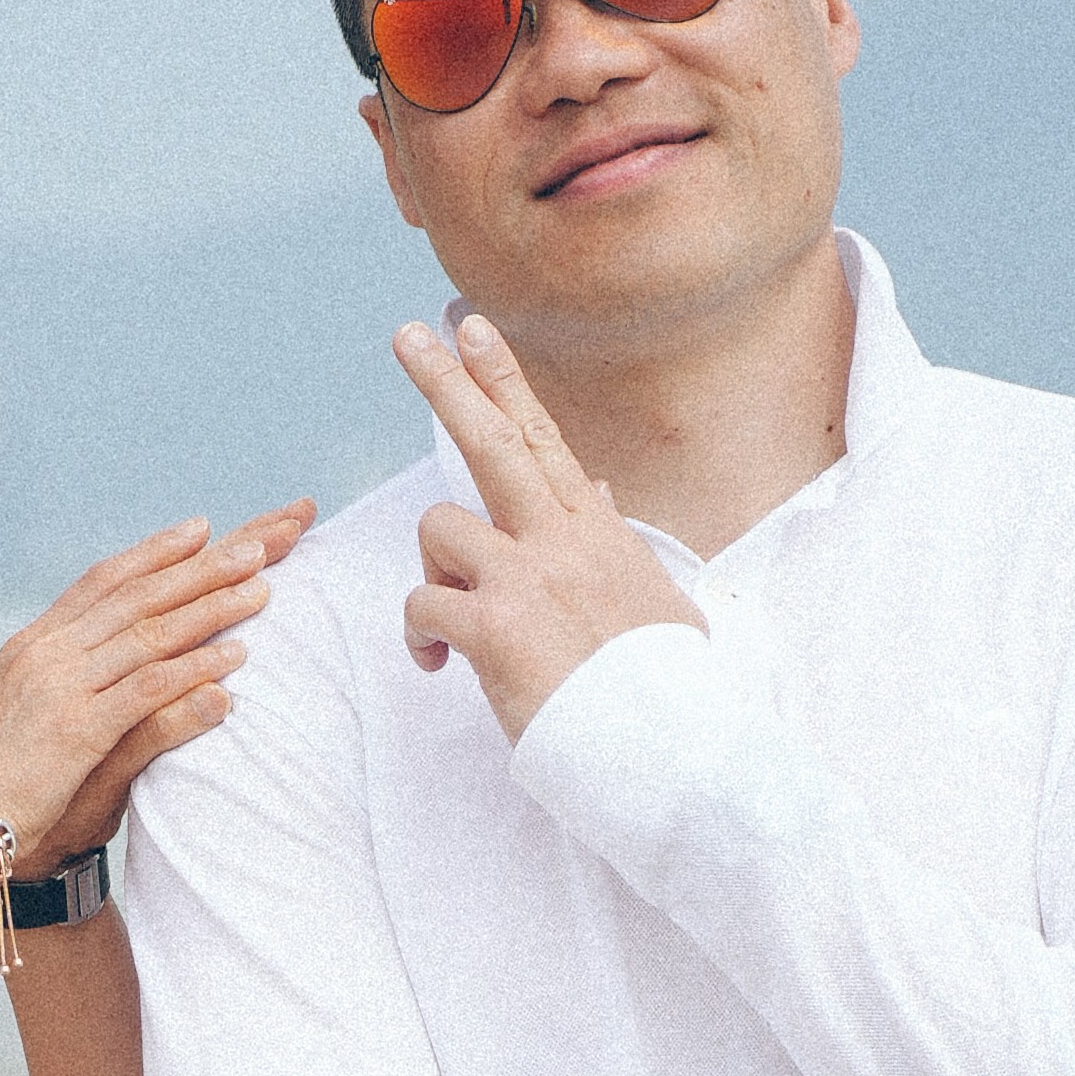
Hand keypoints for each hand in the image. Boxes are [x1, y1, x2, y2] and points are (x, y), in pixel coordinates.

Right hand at [0, 506, 304, 869]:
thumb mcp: (35, 722)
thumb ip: (77, 688)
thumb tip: (120, 674)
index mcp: (34, 645)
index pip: (103, 582)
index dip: (155, 552)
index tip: (202, 529)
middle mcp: (47, 652)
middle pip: (137, 595)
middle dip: (202, 566)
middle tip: (258, 543)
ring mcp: (60, 686)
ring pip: (148, 632)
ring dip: (210, 608)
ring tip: (261, 590)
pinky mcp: (75, 729)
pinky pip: (147, 689)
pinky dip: (193, 669)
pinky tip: (235, 658)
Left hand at [389, 310, 697, 738]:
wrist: (668, 747)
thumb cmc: (658, 684)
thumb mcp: (650, 595)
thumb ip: (609, 535)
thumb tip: (593, 487)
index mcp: (596, 530)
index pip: (543, 438)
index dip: (504, 380)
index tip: (472, 328)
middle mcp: (562, 539)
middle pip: (492, 440)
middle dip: (446, 381)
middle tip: (406, 335)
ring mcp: (527, 578)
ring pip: (439, 528)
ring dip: (432, 569)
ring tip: (456, 618)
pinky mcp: (495, 626)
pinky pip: (422, 604)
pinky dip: (418, 635)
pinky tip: (439, 663)